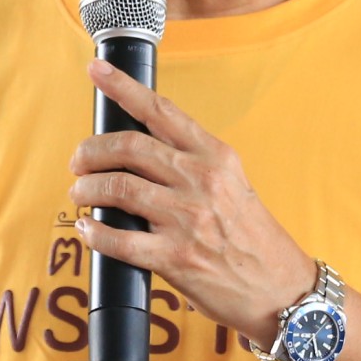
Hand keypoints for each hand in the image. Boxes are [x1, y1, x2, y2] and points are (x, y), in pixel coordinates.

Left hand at [69, 59, 318, 345]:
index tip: (97, 70)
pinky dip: (94, 232)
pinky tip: (89, 230)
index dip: (122, 87)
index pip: (161, 111)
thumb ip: (193, 166)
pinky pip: (118, 239)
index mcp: (215, 156)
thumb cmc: (254, 240)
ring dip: (87, 189)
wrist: (281, 290)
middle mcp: (201, 180)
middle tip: (78, 161)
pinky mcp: (175, 258)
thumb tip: (140, 157)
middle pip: (128, 147)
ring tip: (81, 194)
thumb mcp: (233, 185)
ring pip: (117, 188)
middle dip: (91, 150)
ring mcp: (187, 219)